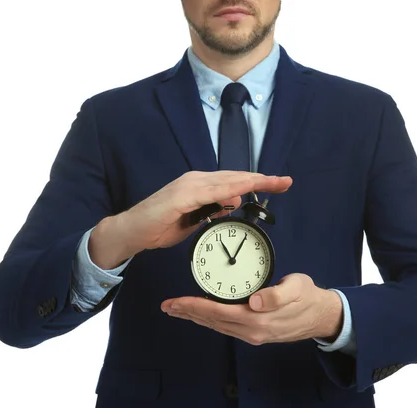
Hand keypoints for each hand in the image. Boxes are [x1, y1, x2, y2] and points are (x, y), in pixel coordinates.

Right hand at [89, 171, 292, 268]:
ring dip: (251, 180)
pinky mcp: (180, 195)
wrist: (131, 231)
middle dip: (262, 179)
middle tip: (286, 181)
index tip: (279, 184)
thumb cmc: (160, 226)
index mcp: (200, 186)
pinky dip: (228, 189)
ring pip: (226, 180)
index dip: (257, 182)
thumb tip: (233, 202)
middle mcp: (196, 180)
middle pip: (234, 177)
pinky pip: (209, 191)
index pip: (233, 181)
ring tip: (273, 182)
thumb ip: (213, 211)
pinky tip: (244, 189)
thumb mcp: (194, 221)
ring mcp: (188, 185)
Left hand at [161, 274, 343, 344]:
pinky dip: (209, 320)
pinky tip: (202, 314)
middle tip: (167, 305)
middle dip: (187, 312)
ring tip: (177, 309)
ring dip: (195, 317)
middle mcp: (251, 331)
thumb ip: (277, 295)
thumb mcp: (297, 289)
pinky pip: (224, 327)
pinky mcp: (254, 332)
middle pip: (212, 321)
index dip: (195, 306)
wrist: (321, 316)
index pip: (218, 312)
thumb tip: (256, 301)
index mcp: (258, 319)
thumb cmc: (308, 298)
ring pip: (216, 325)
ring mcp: (252, 334)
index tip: (176, 301)